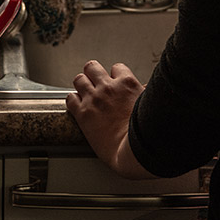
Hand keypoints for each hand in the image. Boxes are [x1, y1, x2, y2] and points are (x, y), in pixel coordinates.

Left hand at [66, 60, 153, 178]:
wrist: (132, 151)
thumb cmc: (144, 132)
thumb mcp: (148, 105)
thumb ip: (143, 94)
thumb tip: (144, 88)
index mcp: (126, 84)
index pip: (116, 68)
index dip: (114, 76)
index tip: (114, 83)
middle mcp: (108, 88)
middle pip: (92, 67)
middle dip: (93, 74)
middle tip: (95, 84)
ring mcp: (94, 99)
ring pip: (79, 79)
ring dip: (81, 86)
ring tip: (84, 94)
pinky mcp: (82, 113)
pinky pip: (70, 98)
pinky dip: (73, 101)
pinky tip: (78, 107)